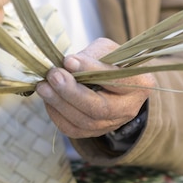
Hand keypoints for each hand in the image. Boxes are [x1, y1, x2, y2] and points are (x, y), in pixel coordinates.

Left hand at [35, 38, 156, 138]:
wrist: (117, 84)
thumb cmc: (112, 63)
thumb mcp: (107, 51)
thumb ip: (90, 56)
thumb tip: (67, 64)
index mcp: (139, 83)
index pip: (115, 79)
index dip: (90, 70)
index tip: (68, 60)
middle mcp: (128, 108)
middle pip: (98, 108)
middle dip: (71, 92)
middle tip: (52, 76)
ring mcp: (112, 124)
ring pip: (84, 121)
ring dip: (59, 104)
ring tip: (43, 87)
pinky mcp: (95, 132)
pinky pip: (73, 129)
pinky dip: (57, 115)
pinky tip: (48, 100)